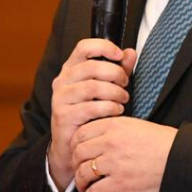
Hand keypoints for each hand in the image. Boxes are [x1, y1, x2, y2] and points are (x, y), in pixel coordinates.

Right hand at [48, 39, 136, 191]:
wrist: (71, 144)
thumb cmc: (90, 113)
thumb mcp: (106, 87)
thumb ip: (118, 69)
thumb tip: (131, 52)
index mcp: (71, 68)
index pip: (83, 47)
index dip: (103, 47)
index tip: (120, 55)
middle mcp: (62, 80)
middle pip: (91, 66)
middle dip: (115, 74)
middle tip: (125, 83)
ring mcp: (61, 98)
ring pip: (92, 87)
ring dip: (114, 92)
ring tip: (123, 99)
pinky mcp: (63, 115)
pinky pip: (90, 107)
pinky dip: (109, 107)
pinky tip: (117, 111)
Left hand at [70, 117, 177, 191]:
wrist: (179, 159)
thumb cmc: (163, 142)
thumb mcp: (137, 125)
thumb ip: (115, 128)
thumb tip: (99, 136)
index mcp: (114, 126)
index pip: (81, 134)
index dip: (74, 145)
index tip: (76, 152)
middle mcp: (110, 143)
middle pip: (78, 153)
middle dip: (75, 163)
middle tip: (78, 169)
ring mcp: (113, 164)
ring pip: (83, 173)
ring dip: (80, 181)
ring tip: (83, 185)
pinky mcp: (119, 184)